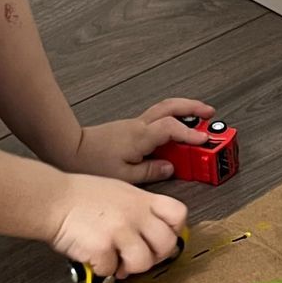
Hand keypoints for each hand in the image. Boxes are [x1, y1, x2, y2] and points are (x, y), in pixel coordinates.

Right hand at [48, 173, 186, 278]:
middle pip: (167, 244)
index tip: (163, 236)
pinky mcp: (102, 247)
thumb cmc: (82, 197)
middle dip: (156, 256)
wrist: (51, 199)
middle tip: (140, 255)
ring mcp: (120, 231)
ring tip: (118, 260)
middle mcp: (136, 214)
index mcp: (143, 200)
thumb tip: (153, 235)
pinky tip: (96, 258)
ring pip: (144, 262)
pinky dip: (103, 269)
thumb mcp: (121, 192)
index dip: (175, 230)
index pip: (178, 214)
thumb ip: (141, 210)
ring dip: (130, 267)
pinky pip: (112, 270)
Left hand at [65, 98, 214, 182]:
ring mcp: (137, 124)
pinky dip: (174, 118)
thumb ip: (151, 171)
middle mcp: (140, 126)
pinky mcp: (133, 128)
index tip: (205, 140)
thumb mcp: (125, 175)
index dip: (191, 134)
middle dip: (194, 108)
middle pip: (171, 108)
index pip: (172, 129)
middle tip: (211, 113)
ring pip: (165, 109)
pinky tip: (179, 128)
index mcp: (140, 136)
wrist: (70, 149)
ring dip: (185, 110)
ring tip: (202, 116)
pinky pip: (159, 118)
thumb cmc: (93, 161)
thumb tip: (170, 168)